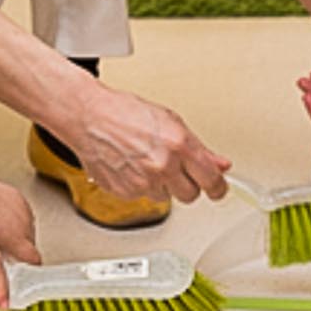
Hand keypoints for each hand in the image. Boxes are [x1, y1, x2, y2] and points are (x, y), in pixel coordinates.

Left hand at [0, 177, 41, 266]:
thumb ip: (2, 256)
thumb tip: (4, 261)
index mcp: (20, 244)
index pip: (35, 259)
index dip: (30, 263)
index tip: (24, 263)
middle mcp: (27, 228)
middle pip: (31, 242)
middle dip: (22, 245)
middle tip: (6, 245)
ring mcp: (26, 213)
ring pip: (28, 226)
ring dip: (19, 229)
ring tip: (1, 227)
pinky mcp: (21, 200)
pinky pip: (23, 212)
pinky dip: (15, 216)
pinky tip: (0, 215)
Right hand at [66, 84, 230, 204]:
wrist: (89, 117)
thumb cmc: (125, 113)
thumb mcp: (171, 122)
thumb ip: (200, 149)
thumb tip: (221, 164)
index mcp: (180, 145)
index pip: (211, 180)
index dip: (218, 188)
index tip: (219, 190)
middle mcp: (164, 165)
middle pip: (191, 195)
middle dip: (187, 184)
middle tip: (176, 169)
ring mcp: (144, 182)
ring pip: (166, 196)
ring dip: (161, 184)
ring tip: (146, 160)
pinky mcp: (126, 192)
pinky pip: (143, 196)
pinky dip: (140, 185)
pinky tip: (132, 166)